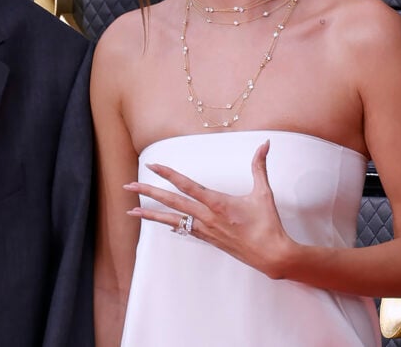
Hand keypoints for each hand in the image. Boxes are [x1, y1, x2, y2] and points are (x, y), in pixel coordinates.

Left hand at [124, 139, 294, 277]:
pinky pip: (184, 229)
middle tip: (129, 186)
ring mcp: (205, 230)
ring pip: (172, 219)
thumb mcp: (263, 192)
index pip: (187, 185)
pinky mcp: (208, 239)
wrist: (271, 256)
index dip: (169, 174)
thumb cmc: (268, 224)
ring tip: (132, 212)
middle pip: (171, 202)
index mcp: (217, 203)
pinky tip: (161, 222)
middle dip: (148, 193)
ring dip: (151, 215)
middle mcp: (206, 217)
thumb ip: (260, 166)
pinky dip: (171, 224)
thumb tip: (265, 144)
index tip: (153, 166)